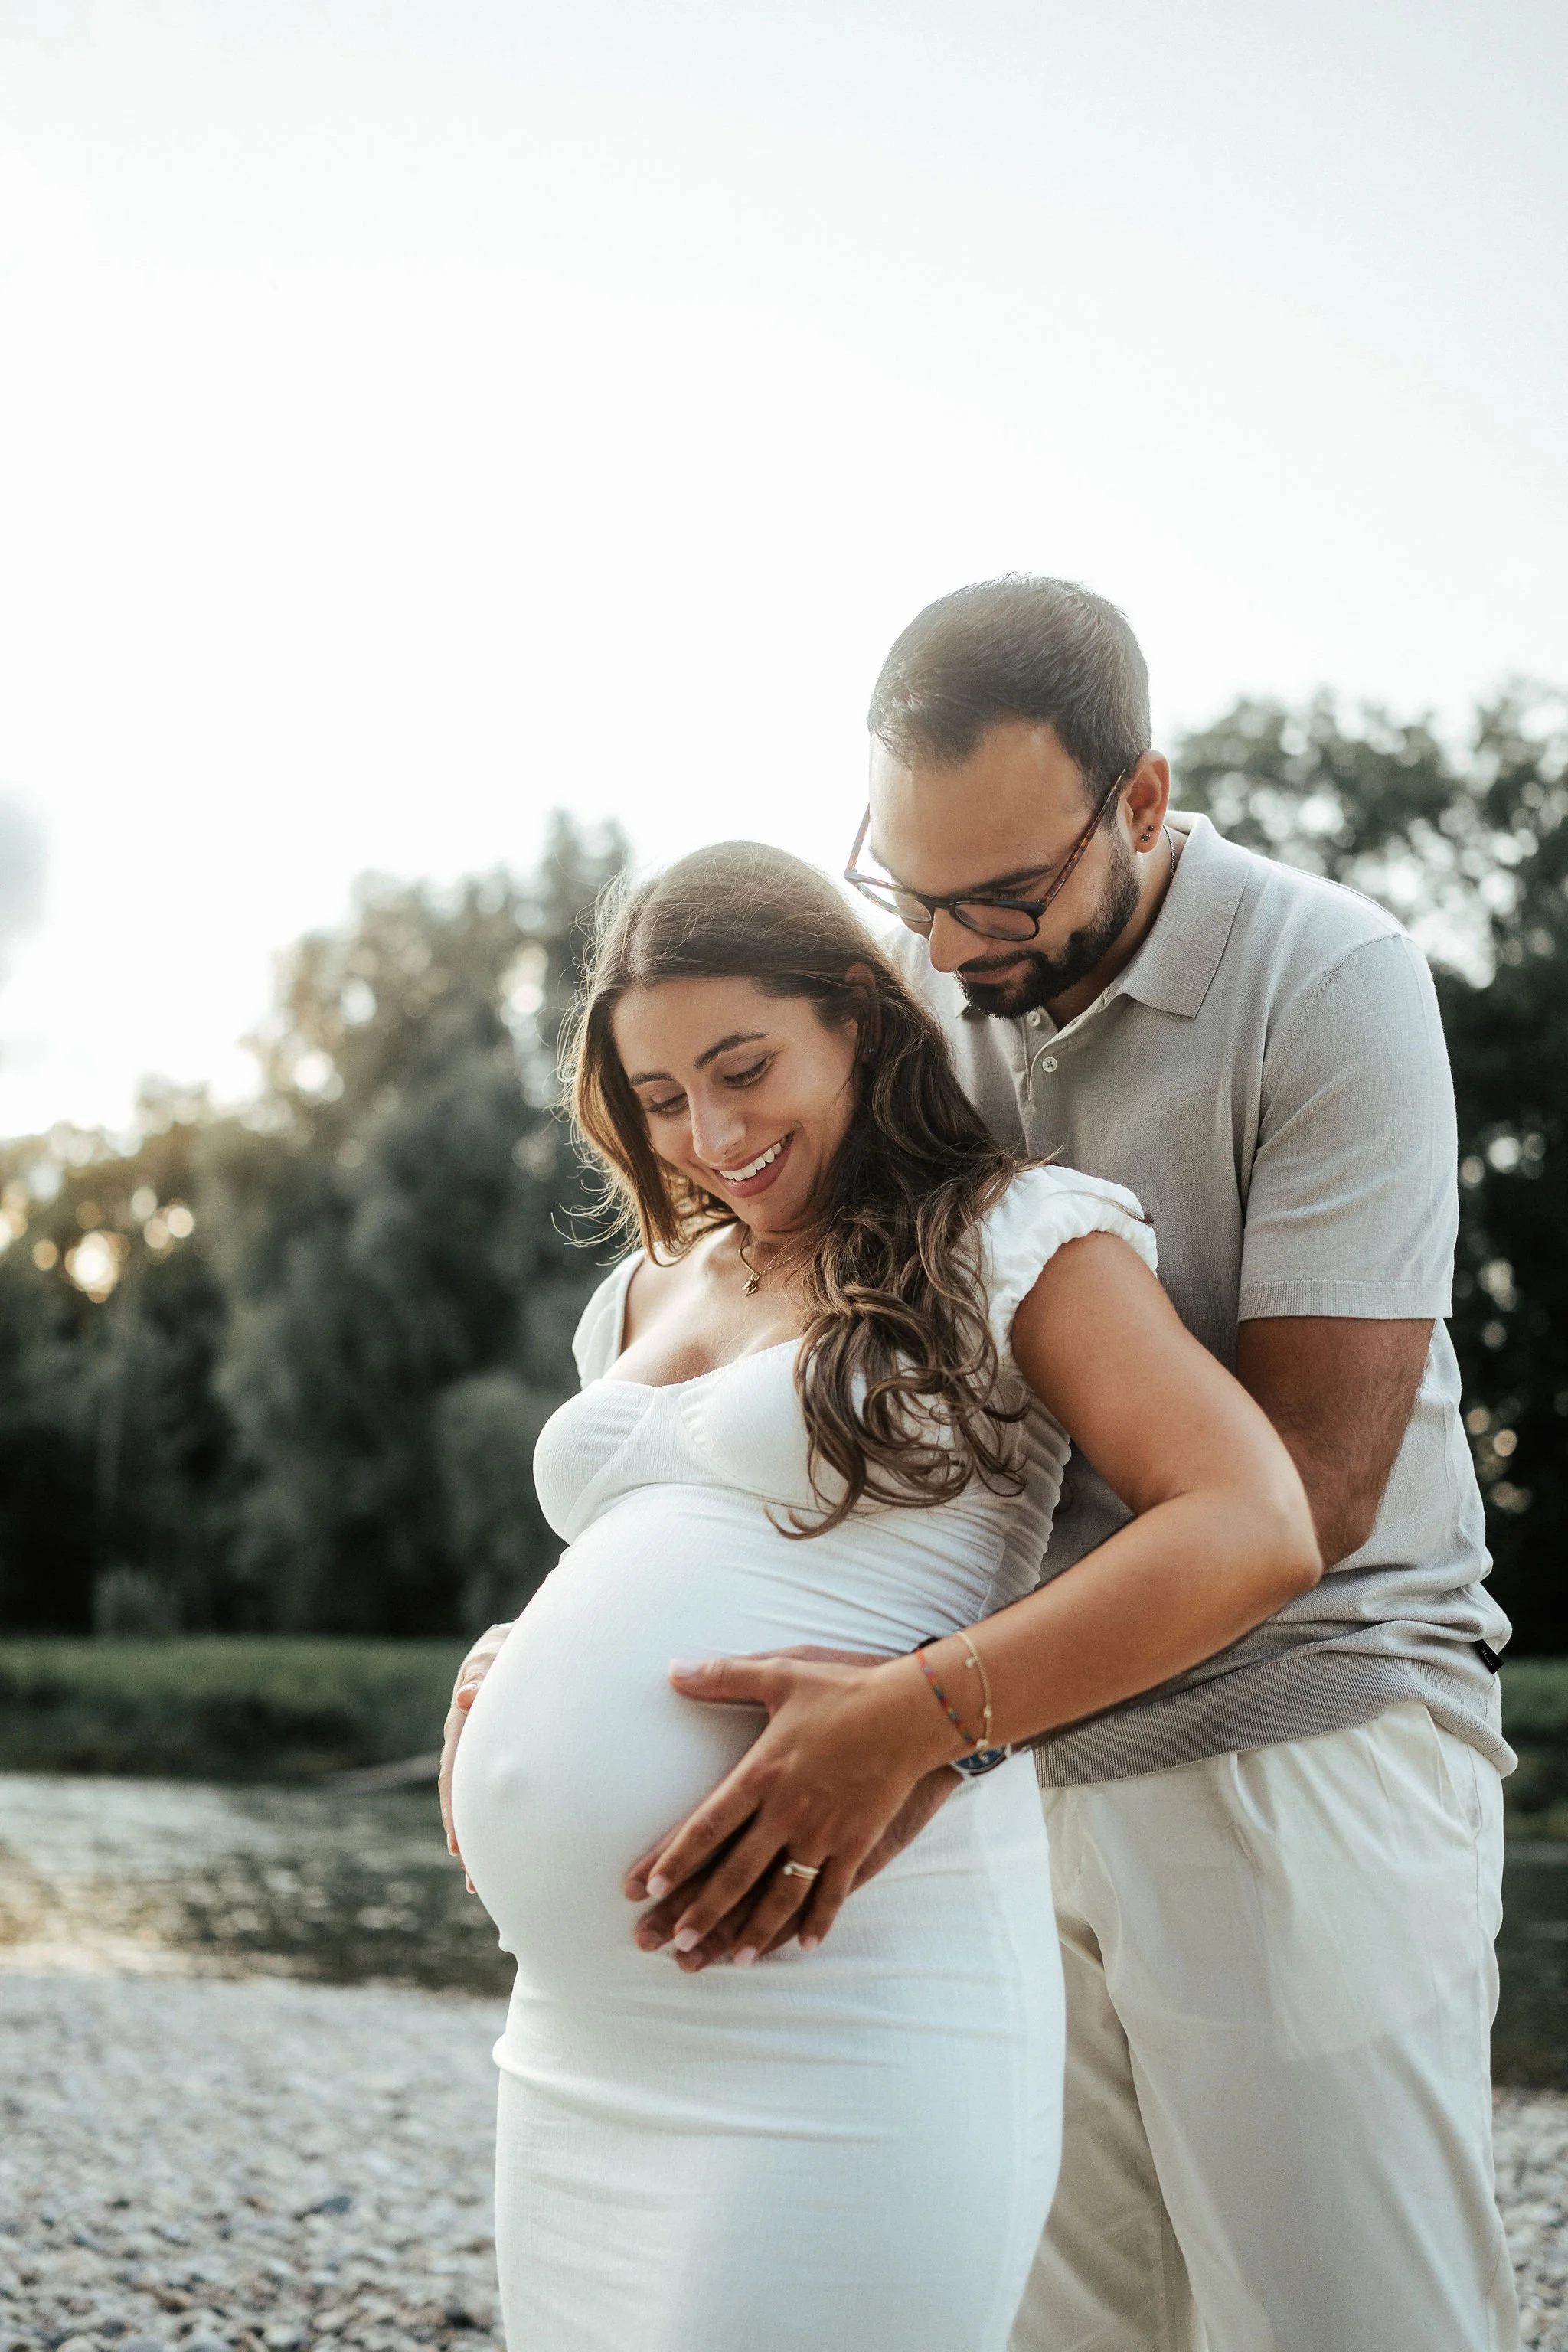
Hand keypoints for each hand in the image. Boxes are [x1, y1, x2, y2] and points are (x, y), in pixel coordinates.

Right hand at [439, 1621, 513, 1880]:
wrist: (517, 1646)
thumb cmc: (505, 1650)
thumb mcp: (494, 1656)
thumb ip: (484, 1673)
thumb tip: (470, 1696)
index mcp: (462, 1726)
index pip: (454, 1774)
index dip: (454, 1811)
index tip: (457, 1846)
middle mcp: (468, 1746)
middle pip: (462, 1800)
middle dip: (467, 1840)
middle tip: (473, 1880)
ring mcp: (484, 1755)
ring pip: (478, 1802)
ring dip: (481, 1840)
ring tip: (482, 1882)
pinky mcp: (501, 1759)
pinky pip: (497, 1794)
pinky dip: (499, 1822)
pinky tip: (510, 1851)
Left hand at [621, 1645, 960, 1965]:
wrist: (911, 1709)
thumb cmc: (844, 1688)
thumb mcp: (780, 1673)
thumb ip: (723, 1676)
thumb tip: (672, 1670)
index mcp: (762, 1772)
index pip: (708, 1824)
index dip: (675, 1858)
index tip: (648, 1887)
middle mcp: (787, 1810)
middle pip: (736, 1871)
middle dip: (703, 1909)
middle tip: (673, 1940)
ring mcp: (824, 1831)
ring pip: (781, 1893)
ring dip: (754, 1929)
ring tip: (731, 1959)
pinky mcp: (857, 1841)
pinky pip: (834, 1892)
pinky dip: (819, 1921)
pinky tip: (806, 1947)